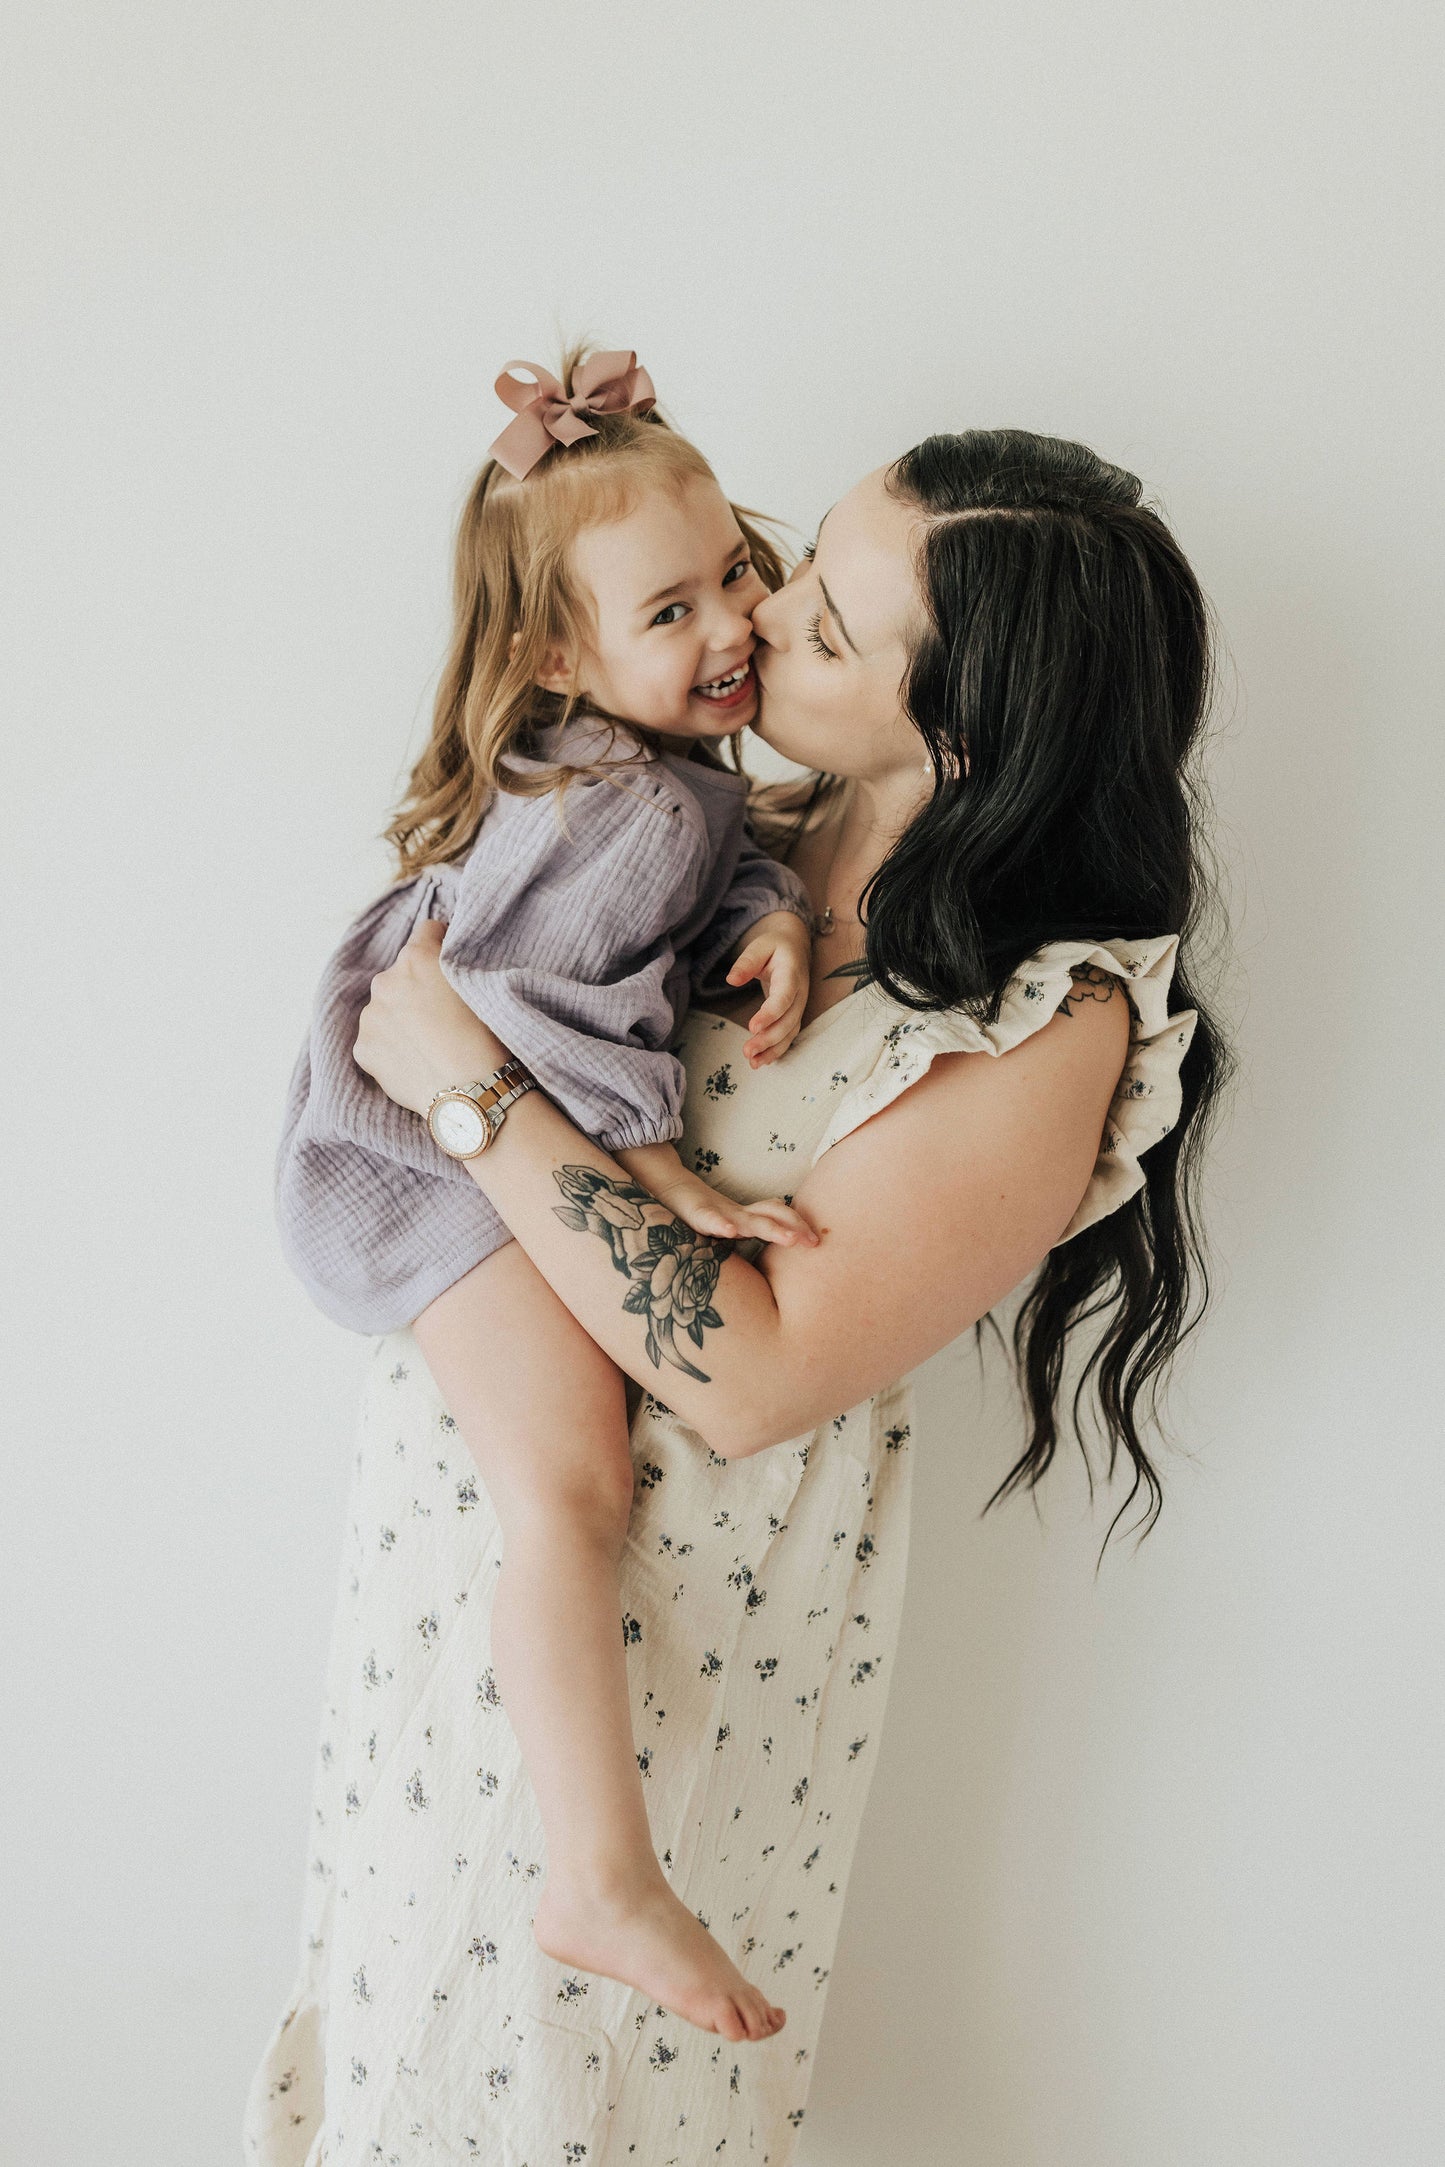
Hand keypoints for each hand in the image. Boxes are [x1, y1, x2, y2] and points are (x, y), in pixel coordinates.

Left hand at [353, 919, 508, 1115]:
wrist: (470, 1092)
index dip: (442, 944)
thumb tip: (445, 954)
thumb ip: (455, 963)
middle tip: (442, 1015)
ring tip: (428, 1044)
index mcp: (417, 958)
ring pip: (384, 1008)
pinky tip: (414, 1061)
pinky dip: (390, 1047)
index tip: (450, 962)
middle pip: (400, 974)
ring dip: (399, 1018)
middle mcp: (385, 981)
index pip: (427, 931)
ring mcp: (370, 1017)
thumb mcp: (480, 986)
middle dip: (415, 987)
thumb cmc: (485, 1038)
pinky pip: (375, 1040)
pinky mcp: (363, 1049)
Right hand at [657, 1170, 819, 1249]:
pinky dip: (720, 1224)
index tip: (818, 1242)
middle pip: (774, 1214)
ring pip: (750, 1219)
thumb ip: (747, 1239)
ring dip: (772, 1228)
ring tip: (791, 1239)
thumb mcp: (729, 1228)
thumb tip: (771, 1266)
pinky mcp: (697, 1214)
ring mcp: (720, 1213)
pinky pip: (710, 1219)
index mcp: (747, 1218)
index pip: (780, 1216)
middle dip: (796, 1227)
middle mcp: (739, 1214)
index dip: (799, 1225)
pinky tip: (730, 1231)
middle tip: (814, 1243)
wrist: (668, 1189)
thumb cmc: (701, 1215)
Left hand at [725, 911, 811, 1066]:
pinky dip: (776, 1050)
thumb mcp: (760, 946)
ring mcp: (798, 1006)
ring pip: (789, 1032)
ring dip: (772, 1050)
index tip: (752, 1027)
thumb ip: (746, 962)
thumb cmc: (775, 946)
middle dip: (769, 1039)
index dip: (770, 1014)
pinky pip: (788, 1035)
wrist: (795, 947)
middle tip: (747, 1051)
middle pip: (788, 1021)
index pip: (784, 997)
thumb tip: (732, 980)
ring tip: (752, 1063)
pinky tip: (761, 1061)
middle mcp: (800, 993)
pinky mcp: (793, 1014)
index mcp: (791, 973)